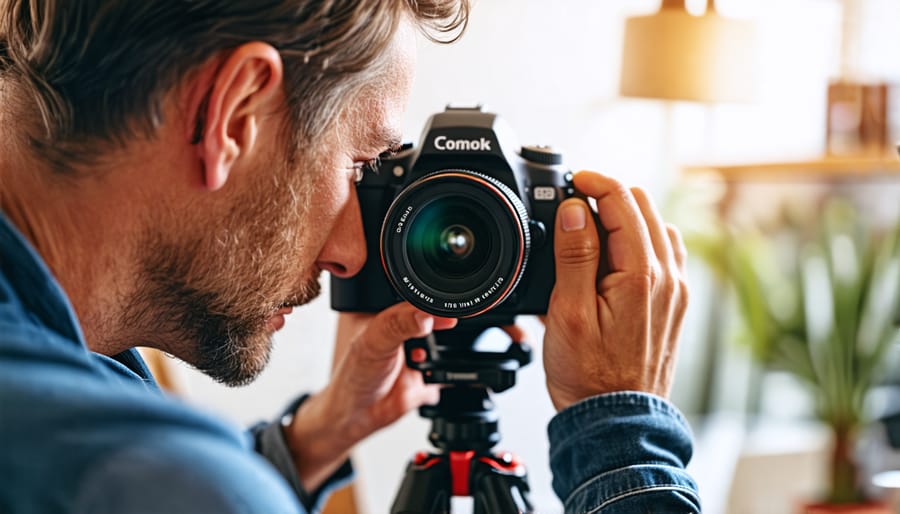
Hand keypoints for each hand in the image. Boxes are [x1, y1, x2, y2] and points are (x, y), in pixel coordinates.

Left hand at [285, 303, 456, 490]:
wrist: (357, 417)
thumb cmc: (353, 375)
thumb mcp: (373, 342)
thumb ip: (398, 325)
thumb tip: (426, 316)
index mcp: (386, 311)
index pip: (415, 298)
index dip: (432, 301)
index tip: (446, 308)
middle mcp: (402, 329)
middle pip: (435, 318)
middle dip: (442, 325)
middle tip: (444, 328)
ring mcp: (416, 351)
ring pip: (446, 342)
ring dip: (442, 351)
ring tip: (420, 360)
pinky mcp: (428, 372)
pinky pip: (449, 367)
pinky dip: (448, 372)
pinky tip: (429, 376)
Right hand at [543, 171, 687, 410]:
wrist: (614, 419)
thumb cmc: (589, 376)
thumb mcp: (567, 313)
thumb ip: (573, 256)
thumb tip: (574, 210)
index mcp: (640, 275)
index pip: (622, 201)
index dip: (593, 182)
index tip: (570, 180)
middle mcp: (667, 277)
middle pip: (642, 206)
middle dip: (605, 197)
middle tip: (571, 207)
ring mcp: (675, 290)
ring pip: (655, 227)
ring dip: (622, 219)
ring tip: (587, 236)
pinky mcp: (673, 303)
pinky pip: (662, 253)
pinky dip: (638, 242)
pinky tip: (612, 260)